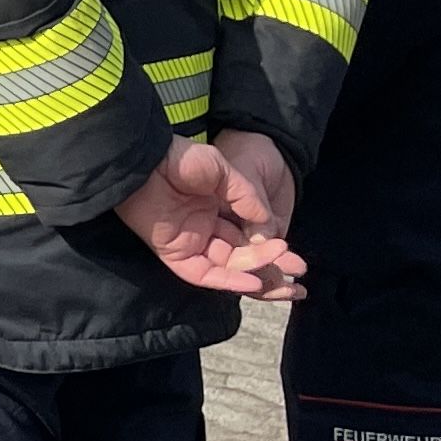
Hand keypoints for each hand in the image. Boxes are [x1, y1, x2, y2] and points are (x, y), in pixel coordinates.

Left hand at [114, 136, 308, 300]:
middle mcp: (203, 229)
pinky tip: (254, 282)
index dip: (271, 248)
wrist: (142, 160)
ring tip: (285, 279)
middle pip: (242, 258)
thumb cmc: (178, 158)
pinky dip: (229, 280)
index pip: (248, 238)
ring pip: (229, 268)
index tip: (293, 254)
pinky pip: (204, 274)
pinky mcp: (173, 253)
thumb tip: (270, 227)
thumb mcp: (223, 172)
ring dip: (257, 274)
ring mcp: (189, 242)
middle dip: (271, 268)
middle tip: (298, 278)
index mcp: (214, 209)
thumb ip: (247, 198)